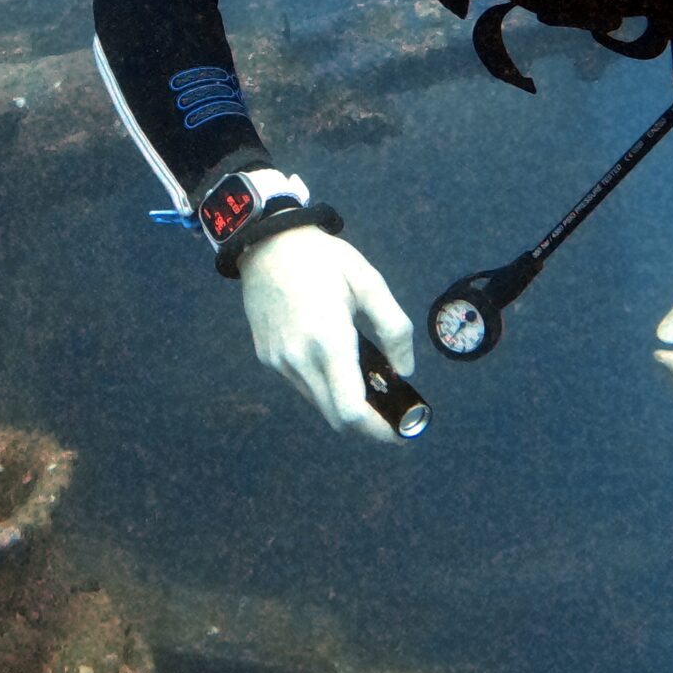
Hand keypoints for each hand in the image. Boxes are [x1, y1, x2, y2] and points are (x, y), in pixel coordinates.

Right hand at [238, 227, 417, 444]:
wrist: (267, 242)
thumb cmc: (324, 259)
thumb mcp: (370, 283)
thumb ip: (395, 329)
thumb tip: (405, 371)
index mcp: (329, 340)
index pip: (350, 411)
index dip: (378, 430)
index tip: (400, 430)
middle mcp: (299, 359)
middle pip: (336, 417)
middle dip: (366, 422)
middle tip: (391, 410)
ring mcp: (279, 361)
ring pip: (319, 404)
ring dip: (344, 403)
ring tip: (366, 381)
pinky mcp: (267, 357)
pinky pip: (302, 386)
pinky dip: (324, 387)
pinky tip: (335, 362)